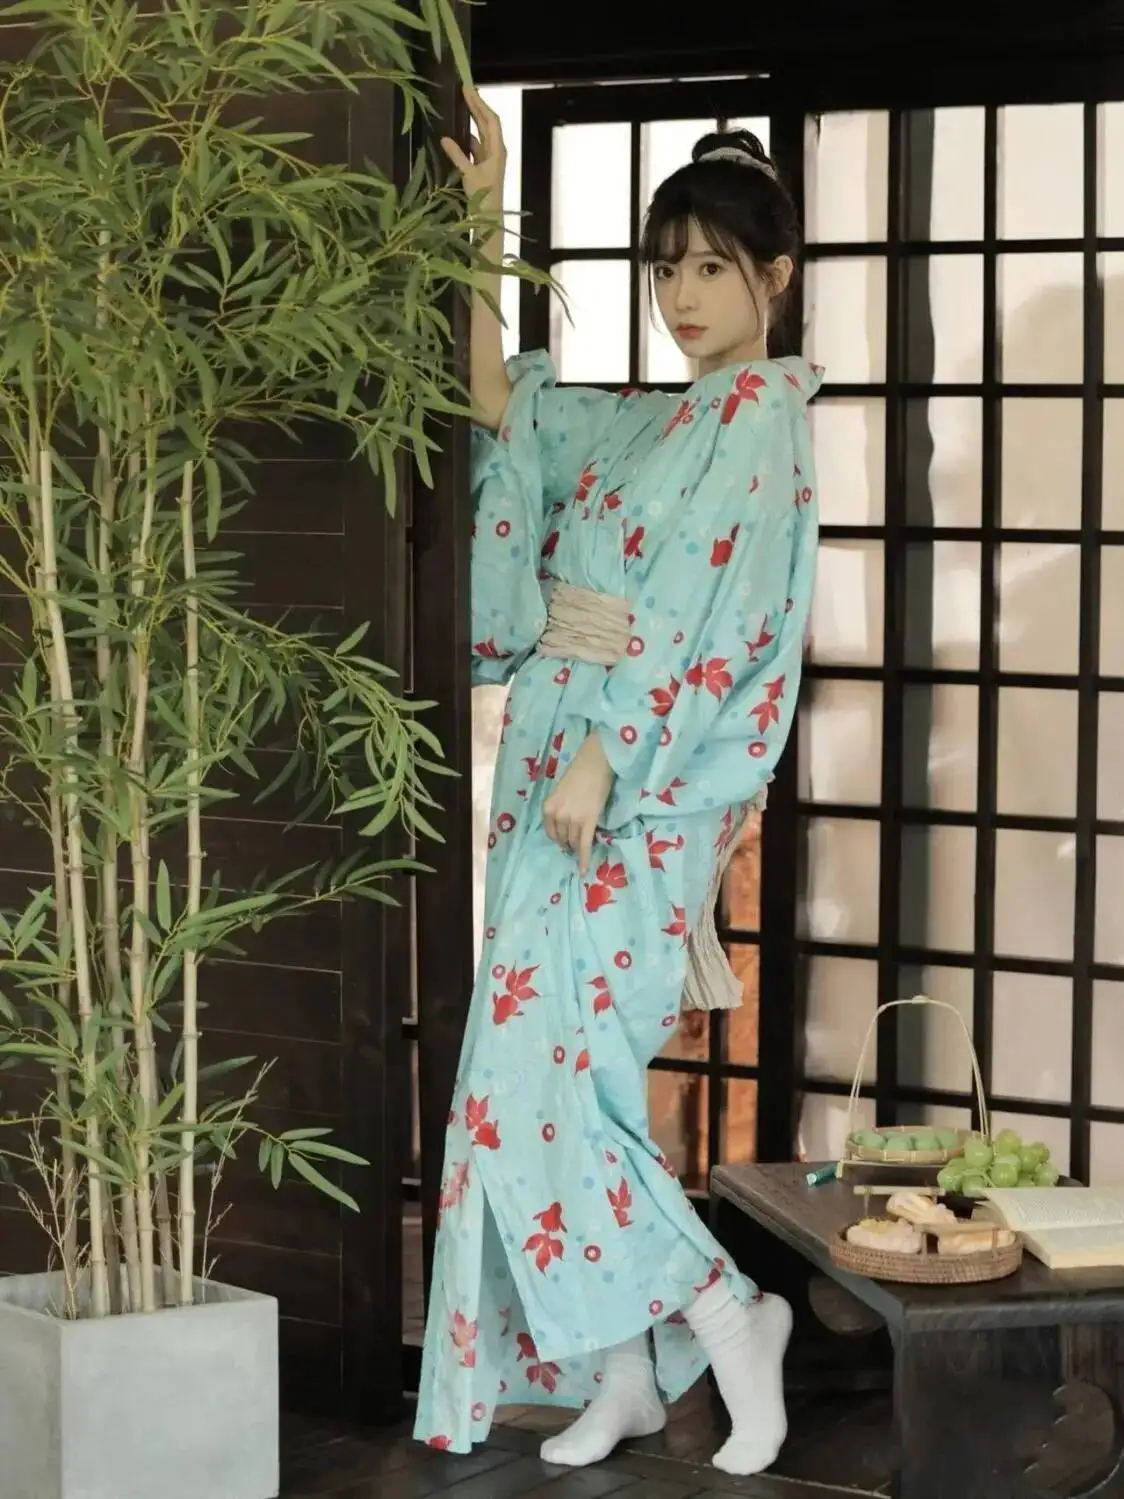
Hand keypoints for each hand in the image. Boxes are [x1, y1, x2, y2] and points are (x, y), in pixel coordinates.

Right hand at [441, 85, 504, 211]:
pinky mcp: (484, 165)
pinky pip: (477, 145)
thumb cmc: (483, 197)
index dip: (480, 103)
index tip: (468, 90)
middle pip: (487, 123)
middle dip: (477, 106)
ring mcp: (490, 158)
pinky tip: (460, 131)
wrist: (490, 217)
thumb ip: (457, 155)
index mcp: (497, 149)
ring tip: (463, 104)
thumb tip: (445, 138)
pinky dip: (469, 136)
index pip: (490, 120)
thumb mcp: (469, 174)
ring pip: (482, 133)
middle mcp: (496, 150)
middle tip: (465, 90)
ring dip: (473, 119)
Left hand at [543, 734, 612, 875]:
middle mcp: (557, 815)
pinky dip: (584, 859)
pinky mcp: (587, 822)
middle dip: (567, 842)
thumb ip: (561, 807)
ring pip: (573, 842)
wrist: (595, 763)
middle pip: (562, 838)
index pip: (550, 831)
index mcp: (548, 807)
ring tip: (581, 852)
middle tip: (575, 845)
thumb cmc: (579, 772)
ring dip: (576, 848)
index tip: (564, 841)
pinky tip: (584, 870)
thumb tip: (567, 821)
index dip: (558, 837)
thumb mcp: (562, 792)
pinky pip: (584, 845)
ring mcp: (572, 820)